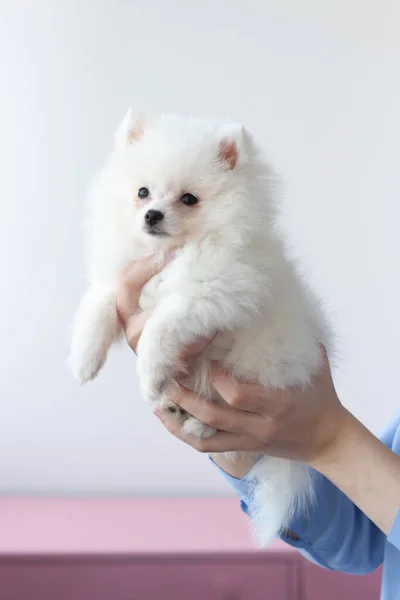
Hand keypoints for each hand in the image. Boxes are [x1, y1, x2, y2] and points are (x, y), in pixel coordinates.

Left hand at [157, 350, 348, 476]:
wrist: (329, 439)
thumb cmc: (321, 395)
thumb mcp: (316, 364)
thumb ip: (298, 339)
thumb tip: (280, 306)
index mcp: (277, 403)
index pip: (237, 395)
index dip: (216, 379)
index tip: (205, 360)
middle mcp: (261, 425)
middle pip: (214, 416)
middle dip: (186, 399)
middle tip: (168, 380)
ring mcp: (251, 440)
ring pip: (206, 438)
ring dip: (179, 421)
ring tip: (159, 404)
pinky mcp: (245, 448)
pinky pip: (211, 447)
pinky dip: (188, 437)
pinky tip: (172, 423)